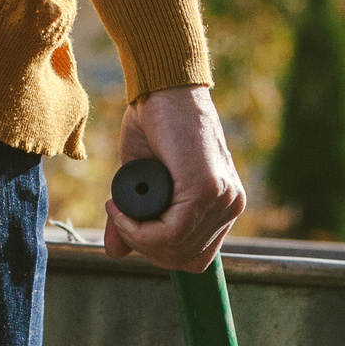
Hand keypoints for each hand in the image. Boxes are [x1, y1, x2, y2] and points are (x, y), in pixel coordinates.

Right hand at [103, 85, 244, 270]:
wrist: (164, 86)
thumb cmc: (154, 125)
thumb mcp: (140, 182)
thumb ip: (133, 220)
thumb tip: (114, 254)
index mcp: (223, 203)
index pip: (196, 257)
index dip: (159, 252)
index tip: (131, 229)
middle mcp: (230, 204)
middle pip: (187, 259)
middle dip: (146, 248)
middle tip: (121, 220)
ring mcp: (222, 198)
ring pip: (177, 248)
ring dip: (138, 237)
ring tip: (119, 210)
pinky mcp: (206, 189)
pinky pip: (171, 233)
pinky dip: (140, 229)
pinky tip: (124, 210)